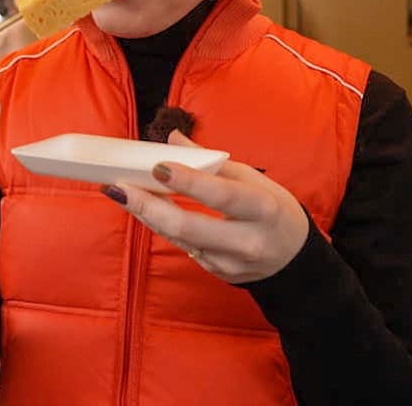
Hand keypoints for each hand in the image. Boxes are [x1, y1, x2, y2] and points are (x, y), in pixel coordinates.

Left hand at [103, 131, 309, 283]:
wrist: (293, 257)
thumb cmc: (271, 208)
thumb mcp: (252, 178)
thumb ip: (211, 160)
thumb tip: (172, 138)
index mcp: (262, 208)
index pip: (222, 195)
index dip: (189, 182)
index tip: (158, 167)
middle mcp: (247, 240)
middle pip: (189, 227)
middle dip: (148, 206)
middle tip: (118, 187)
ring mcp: (230, 263)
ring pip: (179, 239)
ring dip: (147, 214)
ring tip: (121, 193)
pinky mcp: (217, 274)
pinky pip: (183, 248)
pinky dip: (162, 227)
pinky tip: (146, 211)